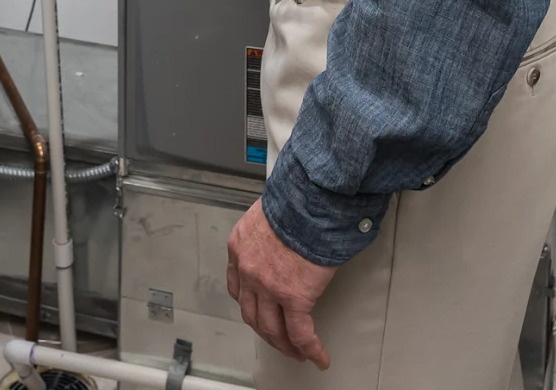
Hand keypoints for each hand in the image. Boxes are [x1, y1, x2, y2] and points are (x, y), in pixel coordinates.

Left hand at [227, 199, 335, 367]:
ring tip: (296, 352)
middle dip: (265, 330)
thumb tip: (286, 238)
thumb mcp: (269, 213)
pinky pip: (301, 332)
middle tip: (278, 339)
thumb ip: (270, 231)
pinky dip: (310, 349)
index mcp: (239, 246)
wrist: (309, 201)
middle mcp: (248, 270)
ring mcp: (269, 287)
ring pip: (271, 328)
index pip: (237, 286)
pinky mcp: (294, 297)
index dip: (249, 303)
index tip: (257, 311)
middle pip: (251, 312)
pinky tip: (317, 357)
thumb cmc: (295, 199)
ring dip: (284, 344)